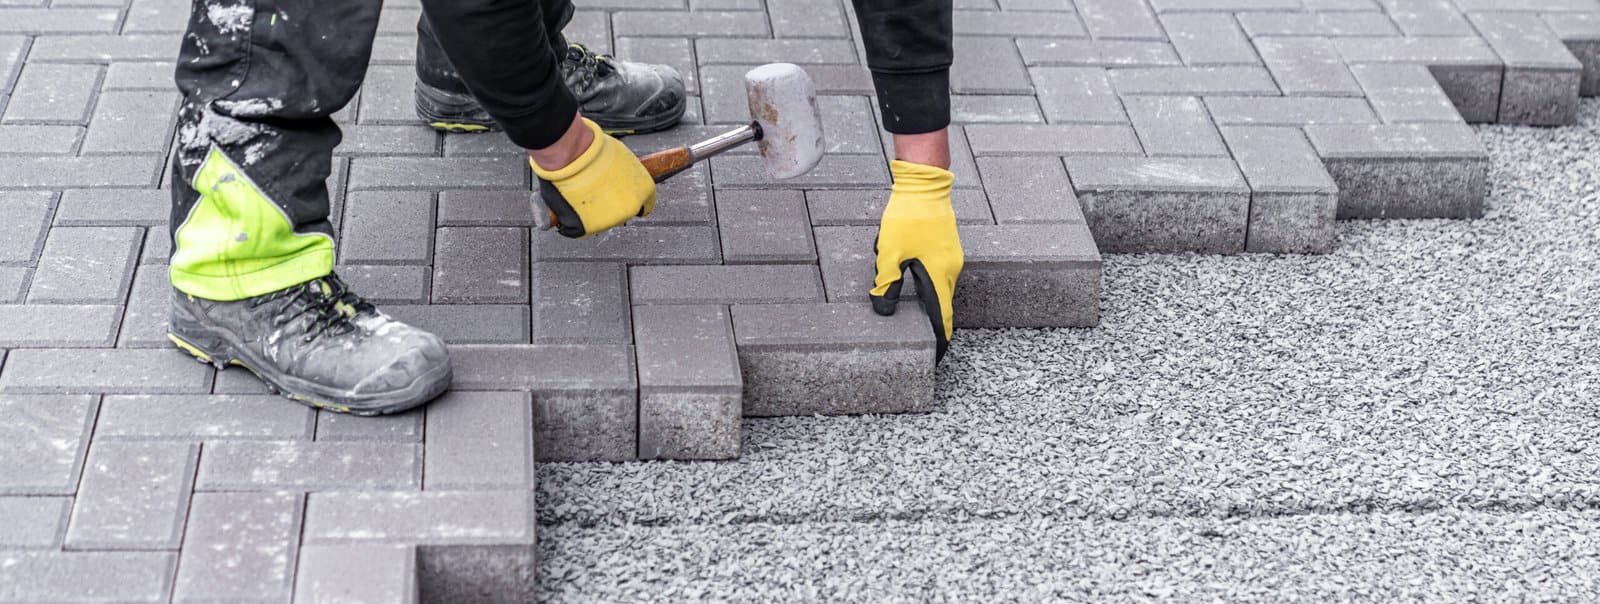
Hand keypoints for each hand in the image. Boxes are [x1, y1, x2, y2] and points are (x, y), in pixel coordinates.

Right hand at [531, 117, 655, 237]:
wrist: (573, 155)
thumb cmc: (595, 150)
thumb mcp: (622, 157)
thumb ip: (627, 173)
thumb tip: (622, 177)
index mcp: (645, 189)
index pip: (647, 203)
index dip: (632, 197)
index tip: (624, 196)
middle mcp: (632, 208)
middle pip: (624, 212)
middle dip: (612, 204)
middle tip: (597, 190)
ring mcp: (611, 220)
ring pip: (604, 220)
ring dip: (595, 211)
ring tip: (581, 192)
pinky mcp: (590, 228)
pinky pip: (583, 227)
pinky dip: (577, 219)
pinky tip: (572, 204)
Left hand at [871, 160, 962, 361]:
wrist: (924, 186)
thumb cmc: (907, 218)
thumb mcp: (889, 253)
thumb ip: (886, 284)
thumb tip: (884, 309)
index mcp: (938, 274)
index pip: (942, 315)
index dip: (941, 336)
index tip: (940, 354)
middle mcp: (951, 268)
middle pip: (944, 303)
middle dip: (935, 322)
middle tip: (929, 342)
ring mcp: (952, 257)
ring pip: (942, 287)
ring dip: (930, 300)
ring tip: (923, 317)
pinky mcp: (947, 247)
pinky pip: (940, 273)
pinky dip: (931, 284)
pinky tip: (917, 282)